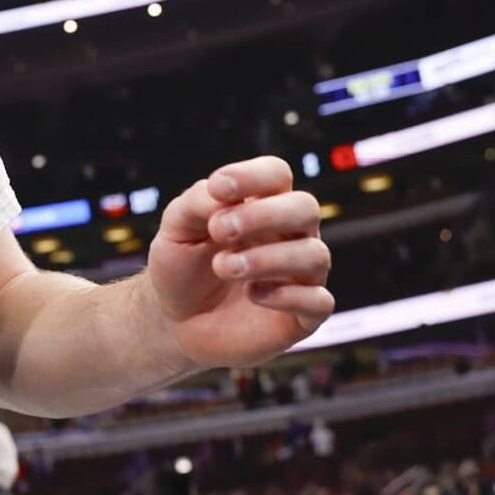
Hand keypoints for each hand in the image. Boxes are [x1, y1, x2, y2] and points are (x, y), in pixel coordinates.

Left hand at [145, 156, 333, 368]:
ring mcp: (300, 275)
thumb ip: (196, 203)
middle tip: (220, 230)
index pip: (276, 174)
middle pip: (305, 207)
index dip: (252, 175)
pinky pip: (319, 301)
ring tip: (223, 267)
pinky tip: (253, 295)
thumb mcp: (175, 229)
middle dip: (264, 215)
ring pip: (315, 254)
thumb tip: (221, 193)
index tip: (218, 188)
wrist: (175, 320)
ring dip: (266, 258)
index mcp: (260, 205)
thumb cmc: (181, 266)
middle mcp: (289, 235)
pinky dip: (287, 296)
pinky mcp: (302, 315)